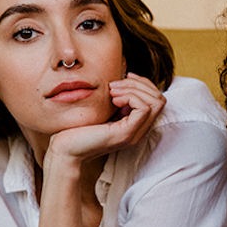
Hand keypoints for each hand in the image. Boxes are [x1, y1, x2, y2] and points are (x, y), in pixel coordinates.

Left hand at [48, 73, 165, 161]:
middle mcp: (138, 130)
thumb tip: (125, 76)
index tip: (123, 78)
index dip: (143, 83)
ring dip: (134, 89)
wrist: (66, 149)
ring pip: (155, 102)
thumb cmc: (78, 128)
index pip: (157, 99)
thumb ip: (116, 97)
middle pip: (160, 99)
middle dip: (140, 84)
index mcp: (134, 123)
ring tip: (112, 92)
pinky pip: (143, 109)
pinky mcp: (126, 134)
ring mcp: (134, 133)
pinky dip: (130, 97)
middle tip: (115, 86)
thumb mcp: (102, 108)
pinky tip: (113, 100)